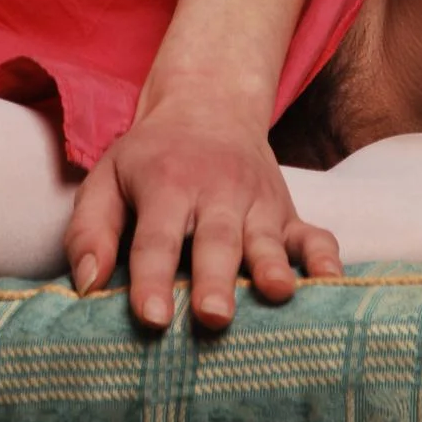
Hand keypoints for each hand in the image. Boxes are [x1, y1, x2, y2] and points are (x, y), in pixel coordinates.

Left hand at [63, 84, 341, 331]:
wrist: (209, 104)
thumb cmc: (150, 158)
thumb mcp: (107, 178)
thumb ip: (90, 230)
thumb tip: (88, 286)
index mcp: (166, 185)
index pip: (156, 238)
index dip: (151, 278)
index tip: (151, 317)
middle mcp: (216, 192)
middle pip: (215, 241)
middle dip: (215, 279)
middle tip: (213, 316)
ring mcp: (258, 203)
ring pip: (266, 238)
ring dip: (272, 267)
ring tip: (277, 294)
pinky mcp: (289, 213)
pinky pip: (314, 233)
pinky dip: (325, 256)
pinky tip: (333, 281)